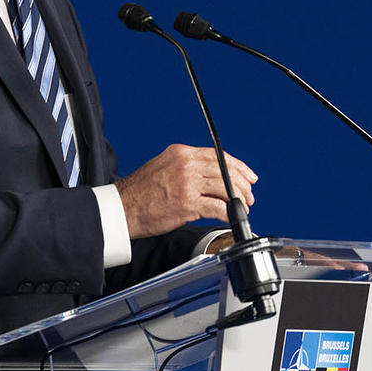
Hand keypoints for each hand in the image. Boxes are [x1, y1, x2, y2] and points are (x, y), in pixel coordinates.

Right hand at [115, 145, 256, 239]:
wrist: (122, 208)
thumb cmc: (141, 193)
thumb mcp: (163, 166)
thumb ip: (187, 167)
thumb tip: (212, 176)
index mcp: (181, 153)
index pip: (219, 155)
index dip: (239, 166)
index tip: (248, 176)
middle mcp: (185, 164)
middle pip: (226, 170)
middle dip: (243, 185)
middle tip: (249, 196)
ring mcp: (187, 183)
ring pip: (225, 187)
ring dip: (238, 200)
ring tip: (241, 208)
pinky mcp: (187, 203)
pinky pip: (218, 206)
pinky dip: (228, 213)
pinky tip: (229, 217)